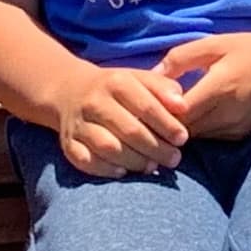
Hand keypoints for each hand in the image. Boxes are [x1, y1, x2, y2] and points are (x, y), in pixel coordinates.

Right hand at [45, 51, 193, 173]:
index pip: (146, 106)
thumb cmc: (116, 88)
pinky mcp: (68, 143)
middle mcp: (95, 102)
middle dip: (155, 148)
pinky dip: (104, 169)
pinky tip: (122, 172)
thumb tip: (183, 106)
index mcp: (117, 82)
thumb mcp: (139, 78)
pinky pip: (85, 160)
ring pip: (107, 147)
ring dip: (133, 161)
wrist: (70, 90)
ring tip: (151, 167)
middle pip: (129, 130)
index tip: (183, 138)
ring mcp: (79, 124)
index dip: (167, 124)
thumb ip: (163, 88)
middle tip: (173, 159)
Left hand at [155, 33, 250, 142]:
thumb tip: (152, 74)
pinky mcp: (241, 136)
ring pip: (195, 137)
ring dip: (180, 131)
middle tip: (148, 115)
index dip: (158, 112)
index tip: (145, 105)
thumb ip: (181, 57)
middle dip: (165, 125)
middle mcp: (226, 114)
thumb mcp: (215, 44)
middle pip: (183, 131)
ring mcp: (235, 128)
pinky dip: (198, 131)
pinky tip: (192, 119)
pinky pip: (210, 138)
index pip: (178, 113)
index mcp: (218, 88)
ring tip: (166, 118)